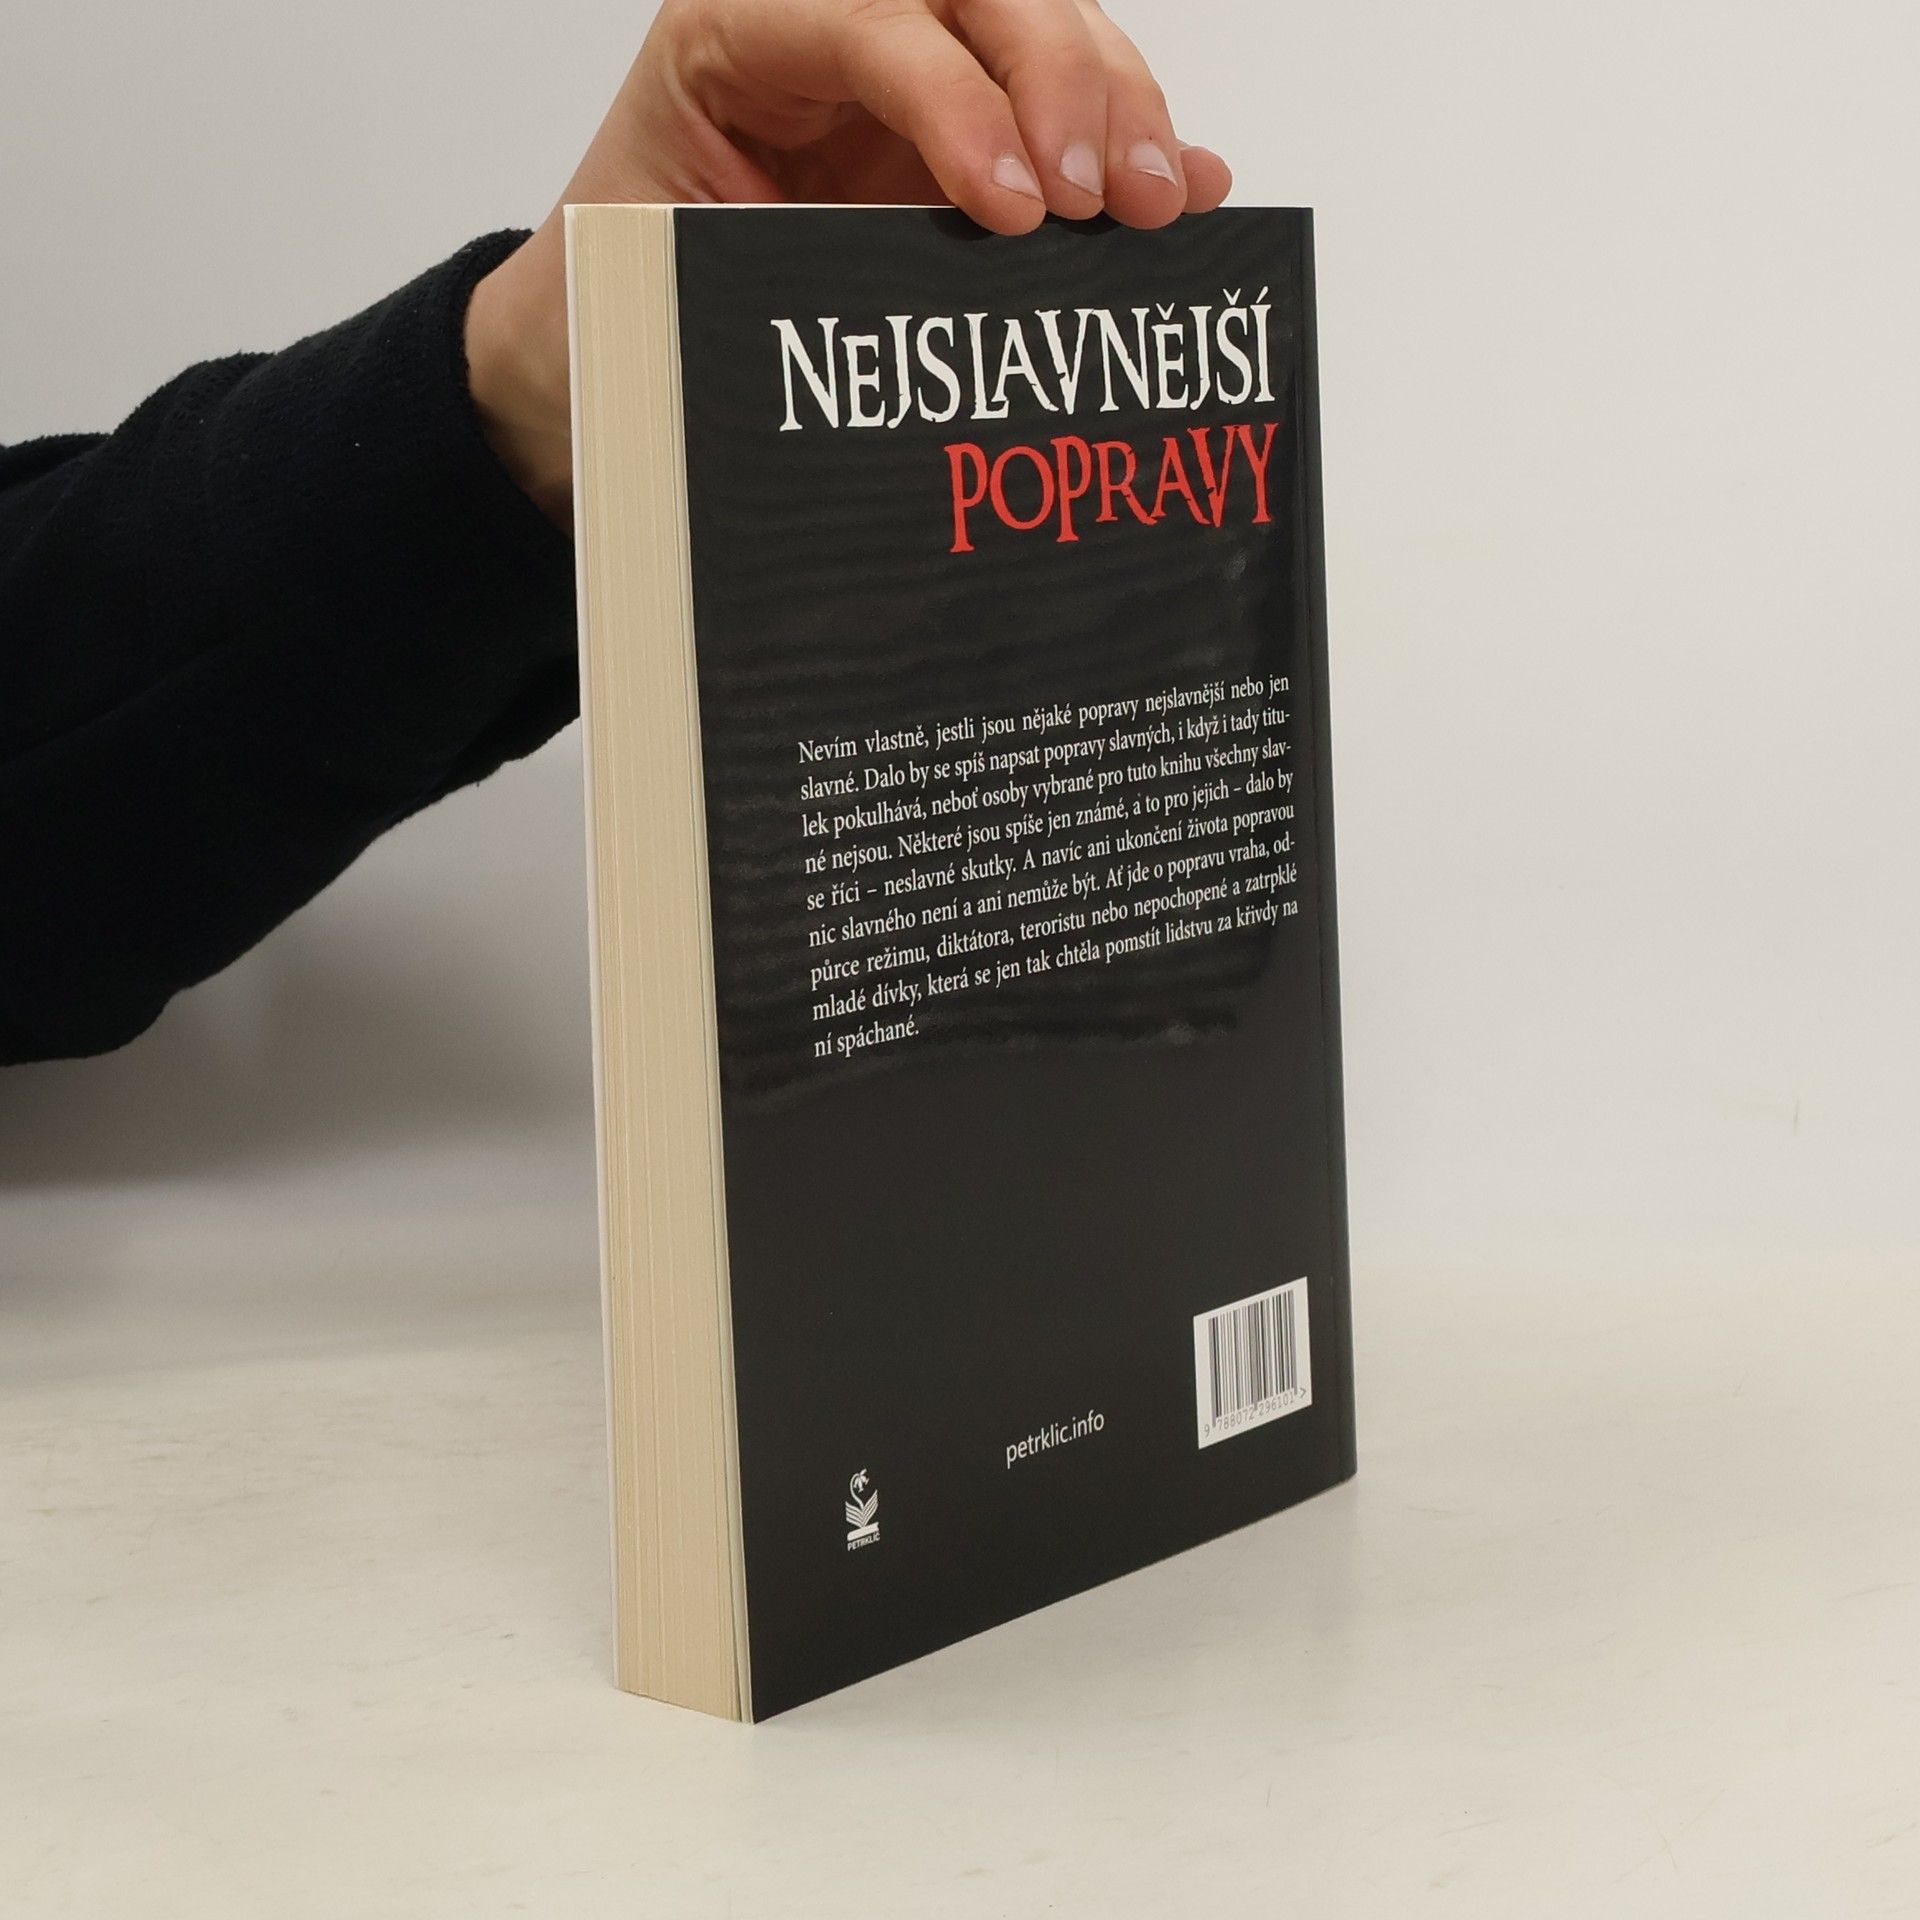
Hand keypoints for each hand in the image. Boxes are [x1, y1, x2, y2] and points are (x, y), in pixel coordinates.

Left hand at [465, 0, 1232, 526]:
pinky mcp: (961, 122)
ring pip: (1042, 28)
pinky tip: (1188, 186)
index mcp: (736, 31)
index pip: (870, 18)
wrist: (602, 329)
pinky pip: (1061, 105)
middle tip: (1114, 199)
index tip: (1016, 205)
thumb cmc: (625, 290)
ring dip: (1118, 110)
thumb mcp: (676, 270)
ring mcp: (907, 62)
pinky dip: (1129, 141)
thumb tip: (911, 296)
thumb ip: (780, 260)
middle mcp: (831, 20)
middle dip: (1067, 85)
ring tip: (1161, 207)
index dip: (959, 100)